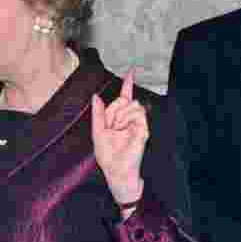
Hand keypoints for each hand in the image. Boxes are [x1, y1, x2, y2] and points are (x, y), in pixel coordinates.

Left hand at [92, 69, 147, 204]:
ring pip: (131, 103)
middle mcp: (129, 119)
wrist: (117, 170)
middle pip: (123, 99)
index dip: (128, 84)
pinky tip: (125, 128)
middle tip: (112, 126)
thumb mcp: (97, 132)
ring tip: (119, 129)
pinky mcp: (144, 128)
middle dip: (114, 110)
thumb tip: (96, 96)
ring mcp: (138, 123)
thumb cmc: (107, 155)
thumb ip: (97, 113)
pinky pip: (137, 112)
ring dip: (120, 114)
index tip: (132, 71)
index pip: (124, 97)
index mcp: (118, 118)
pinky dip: (128, 118)